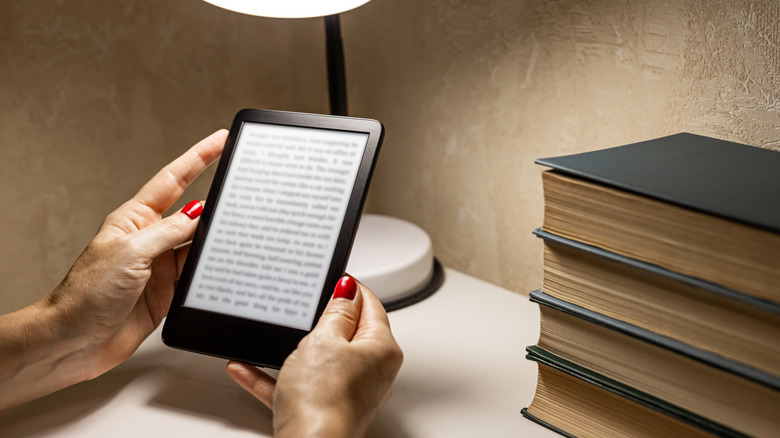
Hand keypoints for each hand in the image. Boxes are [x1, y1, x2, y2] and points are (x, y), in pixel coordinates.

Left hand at [0, 129, 225, 409]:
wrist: (75, 341)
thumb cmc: (86, 295)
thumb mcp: (131, 253)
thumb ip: (169, 232)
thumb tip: (199, 213)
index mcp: (134, 219)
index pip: (173, 179)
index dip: (198, 157)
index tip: (220, 140)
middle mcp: (150, 239)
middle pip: (192, 211)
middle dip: (217, 197)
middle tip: (245, 182)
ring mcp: (162, 265)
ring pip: (199, 243)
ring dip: (217, 238)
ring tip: (242, 227)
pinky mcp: (170, 291)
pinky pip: (199, 272)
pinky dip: (213, 268)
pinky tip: (227, 262)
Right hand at [227, 277, 403, 437]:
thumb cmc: (323, 400)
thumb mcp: (325, 339)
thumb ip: (336, 312)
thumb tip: (348, 291)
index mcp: (382, 349)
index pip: (371, 306)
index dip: (351, 289)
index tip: (335, 278)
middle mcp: (372, 373)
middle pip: (349, 334)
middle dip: (323, 320)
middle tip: (305, 304)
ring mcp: (349, 394)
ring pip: (321, 362)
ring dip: (294, 350)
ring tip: (274, 335)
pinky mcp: (325, 411)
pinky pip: (299, 386)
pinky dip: (277, 377)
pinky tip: (248, 369)